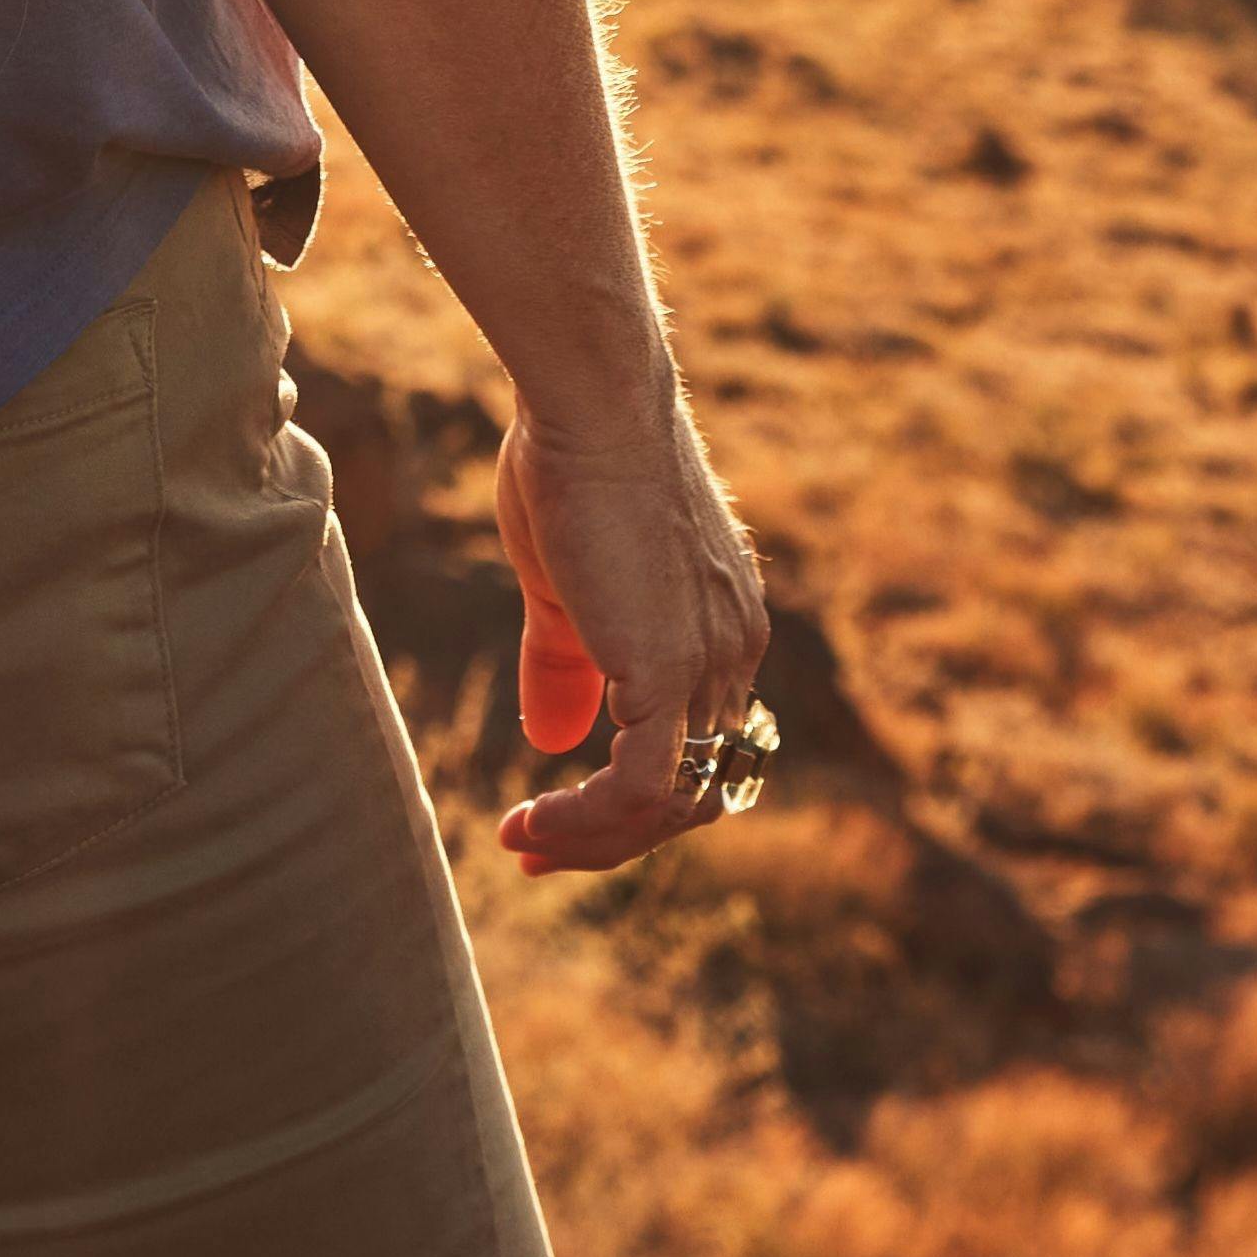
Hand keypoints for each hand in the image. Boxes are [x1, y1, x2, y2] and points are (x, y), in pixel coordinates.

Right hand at [490, 362, 770, 877]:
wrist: (593, 408)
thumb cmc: (573, 469)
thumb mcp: (565, 584)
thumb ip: (566, 664)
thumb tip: (552, 738)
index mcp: (721, 629)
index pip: (697, 747)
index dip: (632, 794)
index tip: (555, 811)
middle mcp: (733, 655)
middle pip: (693, 790)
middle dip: (613, 835)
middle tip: (532, 848)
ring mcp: (710, 666)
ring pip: (671, 804)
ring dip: (593, 840)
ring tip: (523, 840)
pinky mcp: (669, 673)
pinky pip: (642, 790)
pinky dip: (587, 822)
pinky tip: (531, 820)